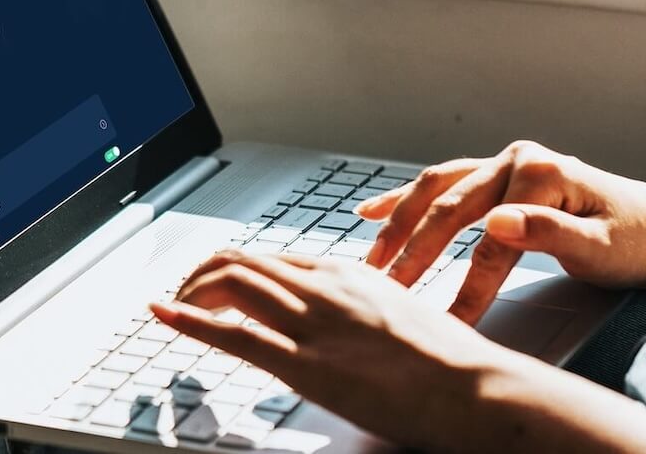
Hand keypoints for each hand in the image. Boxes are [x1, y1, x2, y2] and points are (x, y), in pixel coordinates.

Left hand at [151, 249, 513, 451]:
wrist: (478, 387)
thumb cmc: (449, 359)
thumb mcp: (399, 309)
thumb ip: (360, 304)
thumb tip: (342, 314)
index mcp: (345, 273)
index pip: (268, 258)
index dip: (230, 269)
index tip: (212, 283)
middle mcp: (323, 288)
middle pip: (240, 262)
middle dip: (200, 275)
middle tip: (182, 294)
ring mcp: (313, 324)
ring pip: (231, 284)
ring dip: (190, 294)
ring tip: (174, 307)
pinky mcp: (308, 365)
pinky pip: (235, 334)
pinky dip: (190, 321)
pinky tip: (167, 315)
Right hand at [358, 140, 645, 323]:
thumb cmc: (636, 240)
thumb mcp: (602, 248)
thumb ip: (548, 233)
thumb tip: (496, 223)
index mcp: (540, 173)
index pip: (489, 238)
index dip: (466, 283)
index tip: (445, 320)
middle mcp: (515, 160)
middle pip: (450, 208)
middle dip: (414, 252)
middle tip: (387, 288)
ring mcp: (502, 163)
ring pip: (435, 190)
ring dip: (399, 223)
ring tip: (373, 258)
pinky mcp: (495, 174)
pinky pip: (440, 183)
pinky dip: (404, 197)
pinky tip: (371, 211)